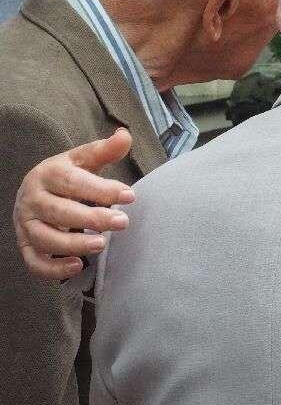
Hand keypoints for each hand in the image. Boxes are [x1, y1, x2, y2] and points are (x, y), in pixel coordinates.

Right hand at [13, 128, 135, 279]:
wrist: (35, 190)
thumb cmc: (66, 176)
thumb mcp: (83, 160)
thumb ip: (104, 151)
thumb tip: (124, 135)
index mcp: (47, 174)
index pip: (73, 182)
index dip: (102, 190)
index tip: (130, 196)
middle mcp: (32, 199)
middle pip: (59, 212)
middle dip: (92, 219)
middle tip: (123, 222)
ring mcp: (26, 224)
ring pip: (44, 238)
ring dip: (72, 244)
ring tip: (101, 245)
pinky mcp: (25, 245)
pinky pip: (34, 262)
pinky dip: (52, 268)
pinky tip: (77, 266)